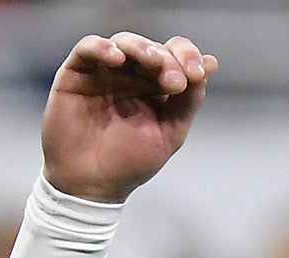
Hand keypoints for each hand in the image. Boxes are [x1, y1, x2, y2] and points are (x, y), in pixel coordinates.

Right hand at [42, 32, 215, 202]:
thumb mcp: (169, 133)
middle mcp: (131, 73)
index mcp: (155, 86)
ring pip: (124, 42)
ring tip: (150, 61)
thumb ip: (188, 100)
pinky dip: (101, 47)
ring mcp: (104, 71)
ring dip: (140, 47)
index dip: (187, 57)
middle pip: (153, 47)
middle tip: (175, 81)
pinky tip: (115, 57)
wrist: (90, 184)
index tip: (196, 75)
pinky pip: (88, 48)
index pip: (175, 56)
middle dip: (168, 60)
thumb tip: (211, 62)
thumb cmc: (129, 162)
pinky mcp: (77, 72)